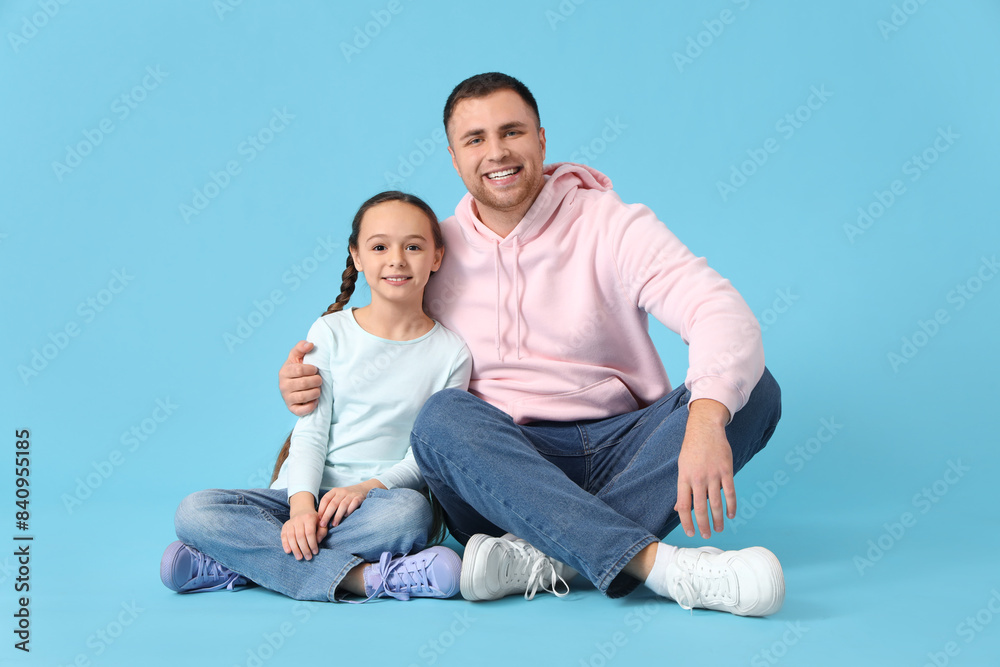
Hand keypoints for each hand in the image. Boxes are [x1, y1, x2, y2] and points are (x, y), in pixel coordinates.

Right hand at [279, 341, 320, 416]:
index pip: (299, 370)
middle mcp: (283, 385)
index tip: (315, 369)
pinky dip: (311, 406)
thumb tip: (310, 344)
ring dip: (315, 392)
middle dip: (316, 381)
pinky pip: (301, 410)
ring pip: (303, 397)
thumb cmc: (298, 370)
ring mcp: (287, 398)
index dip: (311, 369)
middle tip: (319, 380)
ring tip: (318, 389)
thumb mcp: (297, 357)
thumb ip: (301, 348)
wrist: (295, 386)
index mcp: (284, 372)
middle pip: (303, 383)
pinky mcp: (292, 409)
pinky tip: (315, 400)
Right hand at [281, 509, 321, 560]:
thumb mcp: (321, 524)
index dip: (312, 544)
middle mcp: (298, 519)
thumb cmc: (314, 521)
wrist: (302, 511)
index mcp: (309, 518)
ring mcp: (290, 522)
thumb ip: (322, 532)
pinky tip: (288, 551)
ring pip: (291, 537)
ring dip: (295, 549)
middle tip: (308, 557)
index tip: (315, 552)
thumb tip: (317, 541)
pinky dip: (285, 544)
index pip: (310, 533)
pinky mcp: (284, 526)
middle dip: (304, 549)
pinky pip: (283, 536)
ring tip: (299, 557)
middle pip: (300, 536)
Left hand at [315, 480, 386, 540]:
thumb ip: (330, 504)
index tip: (318, 519)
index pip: (325, 499)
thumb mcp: (337, 497)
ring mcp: (351, 494)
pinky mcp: (359, 498)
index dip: (321, 509)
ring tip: (334, 524)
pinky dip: (349, 511)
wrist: (362, 489)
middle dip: (327, 515)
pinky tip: (346, 516)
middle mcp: (342, 491)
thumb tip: (320, 519)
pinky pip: (353, 504)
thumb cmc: (346, 497)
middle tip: (323, 524)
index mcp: (334, 491)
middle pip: (333, 504)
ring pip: (343, 505)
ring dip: (337, 516)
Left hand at [674, 399, 734, 538]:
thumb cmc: (692, 450)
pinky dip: (731, 505)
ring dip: (718, 518)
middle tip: (707, 536)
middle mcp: (697, 478)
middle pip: (700, 507)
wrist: (705, 428)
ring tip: (719, 529)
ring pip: (716, 502)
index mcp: (684, 478)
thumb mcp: (682, 467)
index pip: (683, 505)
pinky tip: (731, 515)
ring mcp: (713, 474)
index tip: (691, 533)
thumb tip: (678, 509)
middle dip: (703, 525)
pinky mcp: (726, 470)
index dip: (686, 521)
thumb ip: (682, 489)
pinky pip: (729, 492)